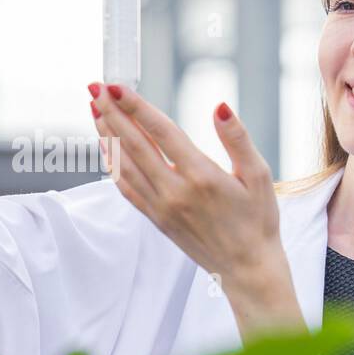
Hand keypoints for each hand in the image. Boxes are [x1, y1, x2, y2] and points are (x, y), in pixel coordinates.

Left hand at [88, 82, 291, 298]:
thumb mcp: (259, 175)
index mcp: (201, 176)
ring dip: (107, 135)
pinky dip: (112, 165)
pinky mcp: (156, 219)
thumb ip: (237, 139)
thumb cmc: (258, 220)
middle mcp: (175, 191)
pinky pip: (126, 188)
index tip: (116, 86)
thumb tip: (220, 107)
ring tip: (94, 109)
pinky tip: (105, 147)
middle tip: (94, 87)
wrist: (247, 268)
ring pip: (125, 164)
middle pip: (135, 144)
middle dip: (112, 113)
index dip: (136, 106)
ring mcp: (161, 207)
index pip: (161, 132)